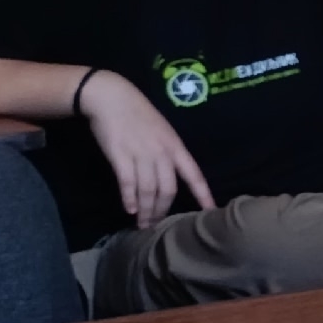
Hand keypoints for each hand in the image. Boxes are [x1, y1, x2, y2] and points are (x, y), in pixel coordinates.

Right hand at [81, 71, 212, 223]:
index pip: (194, 175)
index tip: (211, 211)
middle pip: (168, 189)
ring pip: (148, 190)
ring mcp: (141, 154)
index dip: (203, 194)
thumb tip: (171, 176)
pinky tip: (130, 210)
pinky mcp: (120, 155)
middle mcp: (162, 153)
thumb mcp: (162, 131)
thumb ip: (168, 152)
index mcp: (176, 147)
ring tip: (143, 224)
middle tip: (157, 225)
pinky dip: (129, 199)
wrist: (112, 97)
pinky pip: (128, 183)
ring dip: (146, 210)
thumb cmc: (138, 114)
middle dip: (163, 210)